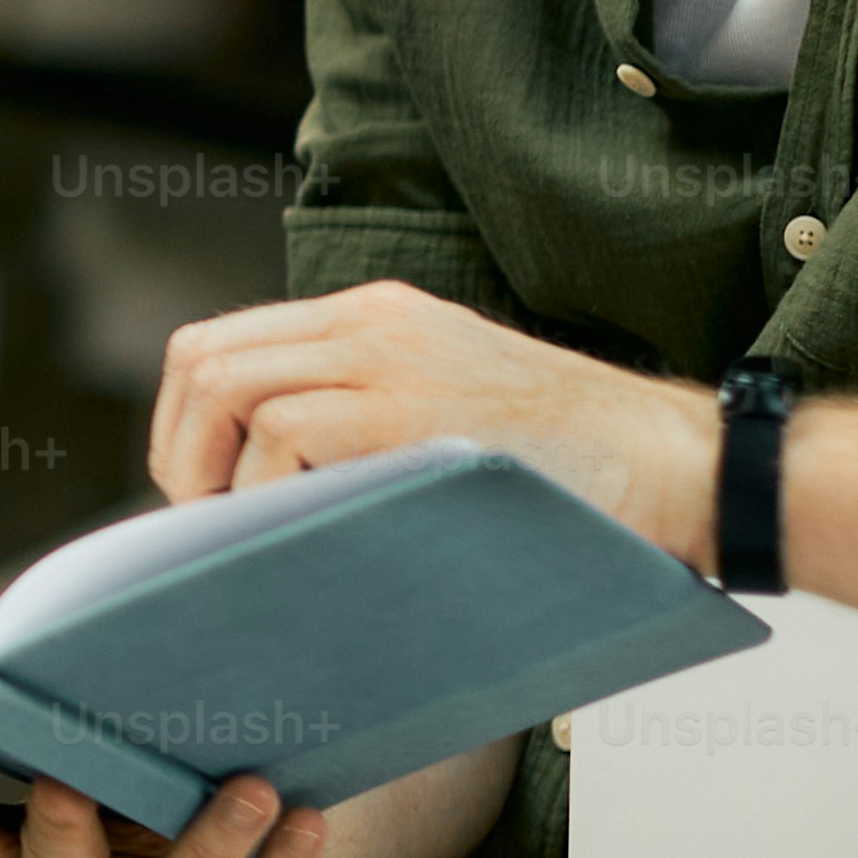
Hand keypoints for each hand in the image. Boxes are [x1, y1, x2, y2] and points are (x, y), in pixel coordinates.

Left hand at [155, 279, 723, 566]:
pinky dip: (269, 491)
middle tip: (212, 526)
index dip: (183, 424)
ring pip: (229, 388)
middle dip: (180, 450)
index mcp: (373, 318)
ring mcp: (391, 356)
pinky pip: (287, 432)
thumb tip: (259, 505)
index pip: (221, 345)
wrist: (677, 465)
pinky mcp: (411, 407)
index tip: (200, 497)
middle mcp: (371, 321)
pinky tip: (302, 536)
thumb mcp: (447, 419)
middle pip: (203, 358)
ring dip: (214, 474)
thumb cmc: (570, 474)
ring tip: (250, 538)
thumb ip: (361, 428)